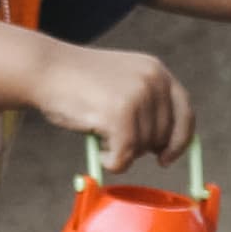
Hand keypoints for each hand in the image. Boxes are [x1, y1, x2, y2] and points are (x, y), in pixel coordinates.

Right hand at [34, 43, 193, 171]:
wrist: (45, 69)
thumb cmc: (77, 82)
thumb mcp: (122, 83)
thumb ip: (146, 105)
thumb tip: (164, 147)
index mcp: (157, 71)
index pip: (185, 112)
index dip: (180, 140)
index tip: (167, 157)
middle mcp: (153, 80)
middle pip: (163, 135)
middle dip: (141, 147)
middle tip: (113, 138)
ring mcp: (138, 96)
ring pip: (143, 148)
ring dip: (121, 152)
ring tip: (99, 133)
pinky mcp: (121, 114)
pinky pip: (125, 157)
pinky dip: (112, 162)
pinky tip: (99, 151)